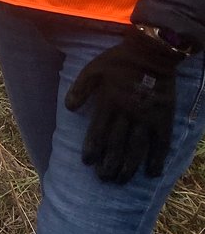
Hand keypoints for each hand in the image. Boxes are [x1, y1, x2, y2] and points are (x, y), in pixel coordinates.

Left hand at [64, 29, 184, 182]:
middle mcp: (127, 113)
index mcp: (109, 102)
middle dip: (109, 163)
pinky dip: (157, 159)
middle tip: (103, 178)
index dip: (92, 148)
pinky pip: (161, 143)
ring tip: (121, 180)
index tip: (87, 162)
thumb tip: (68, 108)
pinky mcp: (163, 119)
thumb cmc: (119, 60)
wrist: (152, 53)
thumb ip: (80, 89)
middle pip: (117, 144)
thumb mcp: (92, 69)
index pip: (98, 131)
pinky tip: (152, 173)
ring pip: (137, 147)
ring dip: (128, 166)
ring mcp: (147, 118)